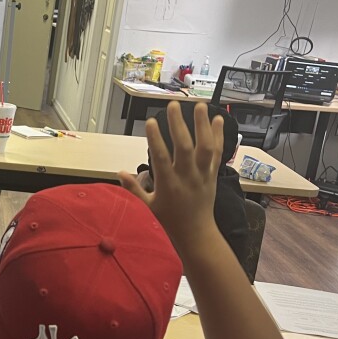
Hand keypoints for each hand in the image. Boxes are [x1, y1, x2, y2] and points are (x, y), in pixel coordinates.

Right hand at [118, 101, 222, 248]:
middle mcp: (187, 178)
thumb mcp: (147, 207)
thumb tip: (119, 172)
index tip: (150, 121)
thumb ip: (133, 189)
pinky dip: (218, 135)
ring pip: (205, 147)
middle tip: (173, 105)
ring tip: (199, 105)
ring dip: (203, 125)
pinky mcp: (213, 174)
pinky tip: (217, 119)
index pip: (161, 158)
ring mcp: (202, 175)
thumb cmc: (169, 220)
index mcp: (168, 185)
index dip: (155, 139)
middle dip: (179, 125)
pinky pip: (218, 153)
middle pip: (185, 148)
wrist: (196, 233)